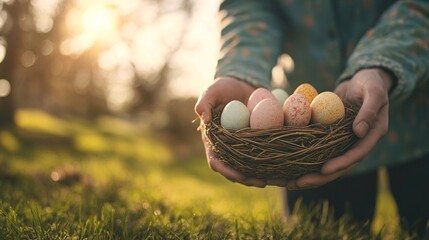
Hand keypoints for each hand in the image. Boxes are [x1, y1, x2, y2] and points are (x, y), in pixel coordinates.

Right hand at [195, 77, 285, 186]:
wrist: (241, 84)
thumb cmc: (222, 88)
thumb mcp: (211, 92)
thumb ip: (204, 103)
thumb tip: (205, 120)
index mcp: (214, 141)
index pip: (216, 161)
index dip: (227, 171)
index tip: (239, 177)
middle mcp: (229, 149)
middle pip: (237, 170)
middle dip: (250, 179)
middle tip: (263, 182)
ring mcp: (244, 147)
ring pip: (254, 167)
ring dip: (267, 176)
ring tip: (281, 181)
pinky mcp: (258, 143)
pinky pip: (267, 154)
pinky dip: (278, 161)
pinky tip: (290, 166)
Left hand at [287, 68, 392, 189]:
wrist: (363, 80)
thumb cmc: (371, 83)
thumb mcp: (374, 92)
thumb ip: (369, 110)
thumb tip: (360, 131)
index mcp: (371, 136)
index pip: (356, 155)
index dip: (341, 164)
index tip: (325, 170)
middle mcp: (357, 143)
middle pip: (338, 166)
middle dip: (319, 177)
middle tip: (298, 183)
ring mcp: (343, 142)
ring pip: (326, 162)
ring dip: (308, 173)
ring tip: (288, 183)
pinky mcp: (331, 138)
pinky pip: (317, 150)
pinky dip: (303, 158)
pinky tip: (286, 165)